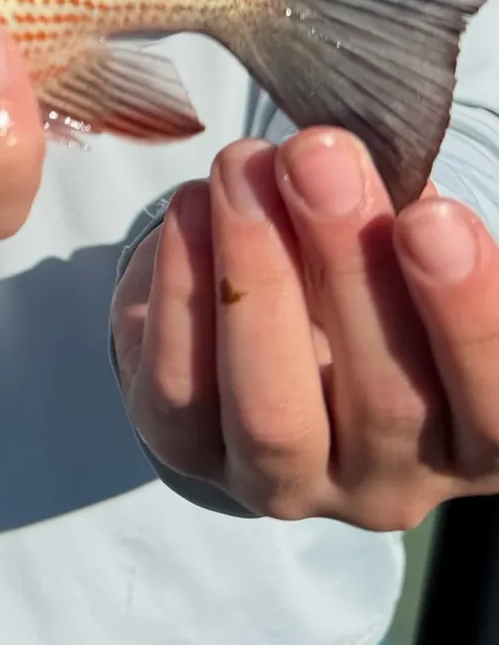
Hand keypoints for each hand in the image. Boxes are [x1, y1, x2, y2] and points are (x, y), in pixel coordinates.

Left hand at [113, 127, 498, 530]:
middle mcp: (388, 485)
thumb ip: (395, 224)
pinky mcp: (188, 455)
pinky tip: (191, 205)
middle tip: (317, 158)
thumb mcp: (398, 253)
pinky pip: (178, 385)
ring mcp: (284, 485)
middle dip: (349, 267)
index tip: (432, 214)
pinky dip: (179, 286)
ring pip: (270, 412)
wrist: (251, 324)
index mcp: (475, 440)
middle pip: (385, 404)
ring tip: (243, 168)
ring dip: (256, 276)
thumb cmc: (360, 279)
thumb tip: (341, 162)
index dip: (466, 313)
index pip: (496, 403)